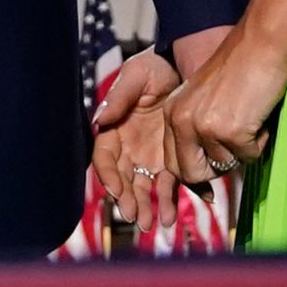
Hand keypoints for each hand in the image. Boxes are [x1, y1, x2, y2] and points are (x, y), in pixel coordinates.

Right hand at [90, 53, 179, 232]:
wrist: (186, 64)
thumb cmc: (155, 67)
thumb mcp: (136, 76)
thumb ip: (119, 97)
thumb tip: (99, 120)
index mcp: (114, 130)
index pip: (104, 159)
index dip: (108, 176)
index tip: (116, 190)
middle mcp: (129, 148)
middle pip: (123, 180)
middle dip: (128, 200)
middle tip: (136, 216)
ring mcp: (150, 156)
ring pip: (144, 187)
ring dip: (148, 206)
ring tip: (158, 222)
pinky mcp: (172, 159)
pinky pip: (171, 182)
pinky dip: (173, 198)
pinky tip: (178, 213)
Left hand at [164, 22, 286, 183]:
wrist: (260, 41)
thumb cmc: (240, 66)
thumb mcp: (205, 98)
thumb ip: (198, 129)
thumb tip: (206, 174)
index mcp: (174, 113)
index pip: (174, 163)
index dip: (194, 177)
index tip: (209, 188)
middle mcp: (183, 121)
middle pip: (192, 174)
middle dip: (217, 171)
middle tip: (236, 147)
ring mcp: (205, 127)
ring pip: (226, 165)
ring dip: (243, 149)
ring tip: (249, 116)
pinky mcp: (231, 130)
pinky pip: (250, 155)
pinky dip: (260, 140)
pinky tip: (259, 114)